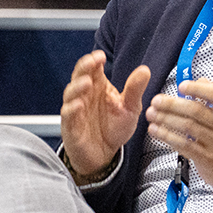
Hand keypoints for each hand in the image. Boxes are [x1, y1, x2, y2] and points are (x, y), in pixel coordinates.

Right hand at [61, 51, 150, 179]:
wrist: (105, 155)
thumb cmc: (115, 128)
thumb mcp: (130, 108)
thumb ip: (135, 89)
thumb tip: (145, 70)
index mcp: (98, 87)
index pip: (92, 68)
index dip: (94, 60)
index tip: (101, 56)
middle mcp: (84, 95)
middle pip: (79, 76)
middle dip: (84, 68)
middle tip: (92, 62)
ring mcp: (76, 110)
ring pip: (70, 93)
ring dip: (77, 87)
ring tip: (87, 82)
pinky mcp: (71, 127)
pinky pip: (68, 116)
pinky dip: (72, 109)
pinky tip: (78, 105)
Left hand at [145, 78, 212, 198]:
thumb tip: (199, 80)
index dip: (198, 89)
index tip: (181, 86)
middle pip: (197, 111)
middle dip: (173, 104)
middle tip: (157, 101)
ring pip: (188, 127)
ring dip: (166, 119)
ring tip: (152, 114)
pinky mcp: (208, 160)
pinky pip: (184, 145)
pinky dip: (167, 136)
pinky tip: (156, 131)